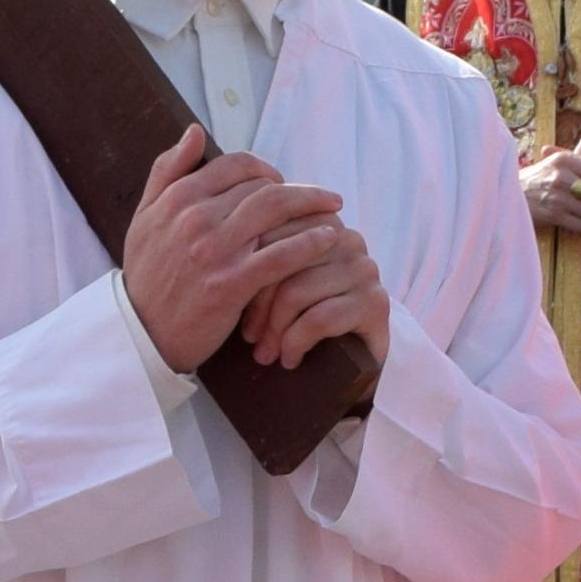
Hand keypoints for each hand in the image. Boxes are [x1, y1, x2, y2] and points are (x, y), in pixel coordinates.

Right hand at [122, 124, 346, 371]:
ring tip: (334, 208)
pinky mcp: (231, 284)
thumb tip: (194, 131)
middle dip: (295, 189)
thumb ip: (167, 171)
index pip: (236, 165)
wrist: (141, 334)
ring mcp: (214, 251)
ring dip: (312, 205)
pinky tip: (329, 238)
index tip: (280, 182)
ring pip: (276, 211)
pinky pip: (281, 255)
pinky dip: (310, 243)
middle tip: (318, 198)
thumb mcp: (144, 217)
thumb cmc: (146, 275)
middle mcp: (196, 219)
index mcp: (178, 198)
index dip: (265, 168)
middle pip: (262, 186)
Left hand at [239, 215, 388, 376]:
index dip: (247, 268)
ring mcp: (364, 269)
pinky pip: (319, 318)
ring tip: (265, 353)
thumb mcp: (277, 282)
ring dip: (275, 330)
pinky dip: (295, 342)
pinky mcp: (375, 303)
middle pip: (282, 259)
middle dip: (258, 303)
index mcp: (321, 222)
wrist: (355, 359)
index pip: (271, 231)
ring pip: (297, 291)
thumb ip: (257, 255)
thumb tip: (205, 245)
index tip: (233, 302)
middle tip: (248, 337)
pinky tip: (289, 358)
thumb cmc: (305, 315)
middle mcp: (348, 239)